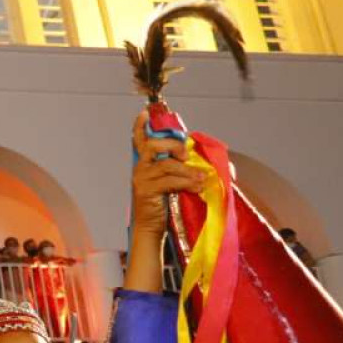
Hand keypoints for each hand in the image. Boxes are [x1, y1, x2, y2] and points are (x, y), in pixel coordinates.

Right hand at [129, 115, 202, 240]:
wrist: (151, 228)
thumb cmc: (163, 205)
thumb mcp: (170, 183)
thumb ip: (178, 170)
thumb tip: (203, 164)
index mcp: (144, 164)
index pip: (139, 141)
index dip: (140, 126)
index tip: (144, 113)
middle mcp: (140, 169)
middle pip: (153, 146)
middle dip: (172, 146)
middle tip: (186, 156)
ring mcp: (142, 179)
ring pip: (166, 164)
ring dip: (187, 170)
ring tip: (201, 178)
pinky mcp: (147, 191)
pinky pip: (170, 181)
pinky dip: (187, 182)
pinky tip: (197, 187)